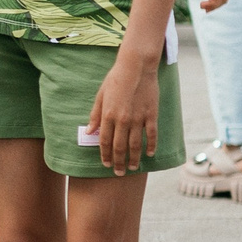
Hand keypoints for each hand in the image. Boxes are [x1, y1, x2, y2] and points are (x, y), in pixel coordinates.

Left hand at [86, 54, 161, 175]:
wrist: (135, 68)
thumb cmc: (115, 80)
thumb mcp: (100, 96)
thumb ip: (95, 115)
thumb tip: (90, 132)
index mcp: (108, 115)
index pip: (104, 141)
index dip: (104, 154)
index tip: (105, 164)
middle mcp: (123, 120)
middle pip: (119, 147)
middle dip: (118, 162)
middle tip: (119, 173)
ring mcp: (138, 119)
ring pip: (136, 144)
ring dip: (134, 158)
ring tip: (133, 167)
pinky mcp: (151, 115)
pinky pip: (152, 135)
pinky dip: (151, 146)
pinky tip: (149, 154)